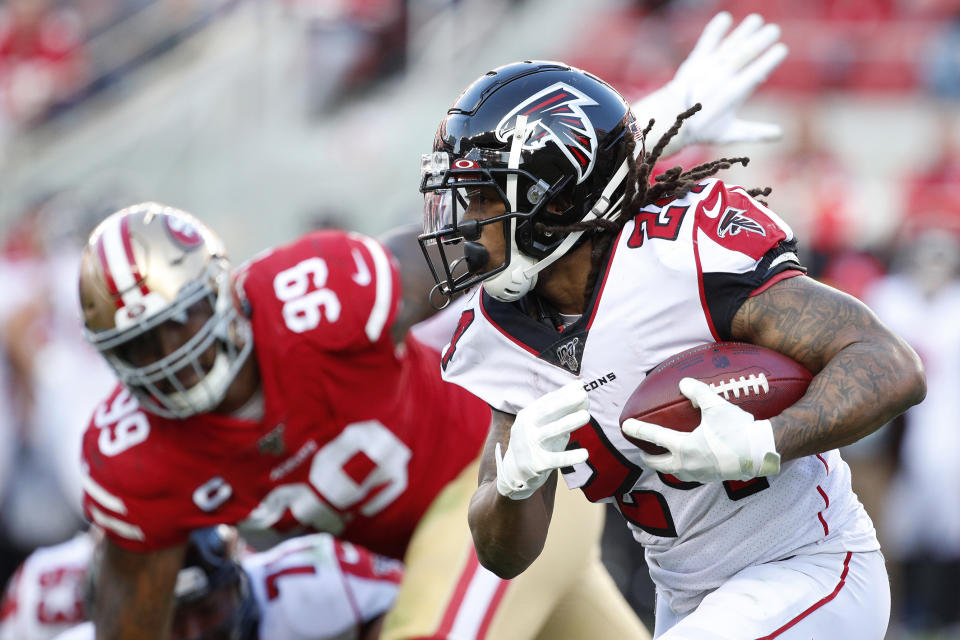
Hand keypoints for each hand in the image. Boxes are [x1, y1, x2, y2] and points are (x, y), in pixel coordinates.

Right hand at [495, 383, 589, 499]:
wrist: (513, 472)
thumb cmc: (536, 442)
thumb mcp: (545, 425)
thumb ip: (562, 412)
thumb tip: (583, 393)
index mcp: (527, 415)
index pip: (547, 401)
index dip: (564, 393)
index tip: (581, 386)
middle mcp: (526, 428)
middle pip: (547, 412)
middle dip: (565, 402)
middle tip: (583, 395)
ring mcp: (530, 445)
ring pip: (551, 432)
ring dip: (569, 422)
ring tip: (586, 416)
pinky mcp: (536, 464)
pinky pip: (556, 459)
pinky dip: (570, 456)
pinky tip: (584, 454)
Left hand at [622, 377, 780, 482]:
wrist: (761, 451)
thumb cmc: (737, 429)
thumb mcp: (716, 405)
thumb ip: (697, 392)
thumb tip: (683, 382)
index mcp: (684, 447)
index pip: (655, 437)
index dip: (639, 430)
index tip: (626, 427)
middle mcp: (687, 464)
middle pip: (658, 464)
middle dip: (648, 458)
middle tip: (643, 451)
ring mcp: (698, 474)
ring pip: (674, 473)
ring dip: (665, 465)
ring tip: (664, 456)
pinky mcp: (710, 478)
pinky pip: (689, 475)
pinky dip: (682, 469)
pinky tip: (689, 461)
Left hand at [631, 12, 787, 156]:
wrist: (671, 121)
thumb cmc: (702, 130)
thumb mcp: (729, 134)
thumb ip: (755, 132)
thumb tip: (780, 135)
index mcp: (732, 95)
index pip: (755, 74)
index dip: (769, 60)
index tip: (781, 49)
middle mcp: (720, 79)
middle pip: (743, 56)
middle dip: (760, 41)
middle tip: (774, 30)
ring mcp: (707, 69)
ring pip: (728, 47)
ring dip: (743, 32)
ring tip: (756, 20)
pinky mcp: (694, 62)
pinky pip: (706, 43)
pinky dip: (714, 30)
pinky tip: (725, 17)